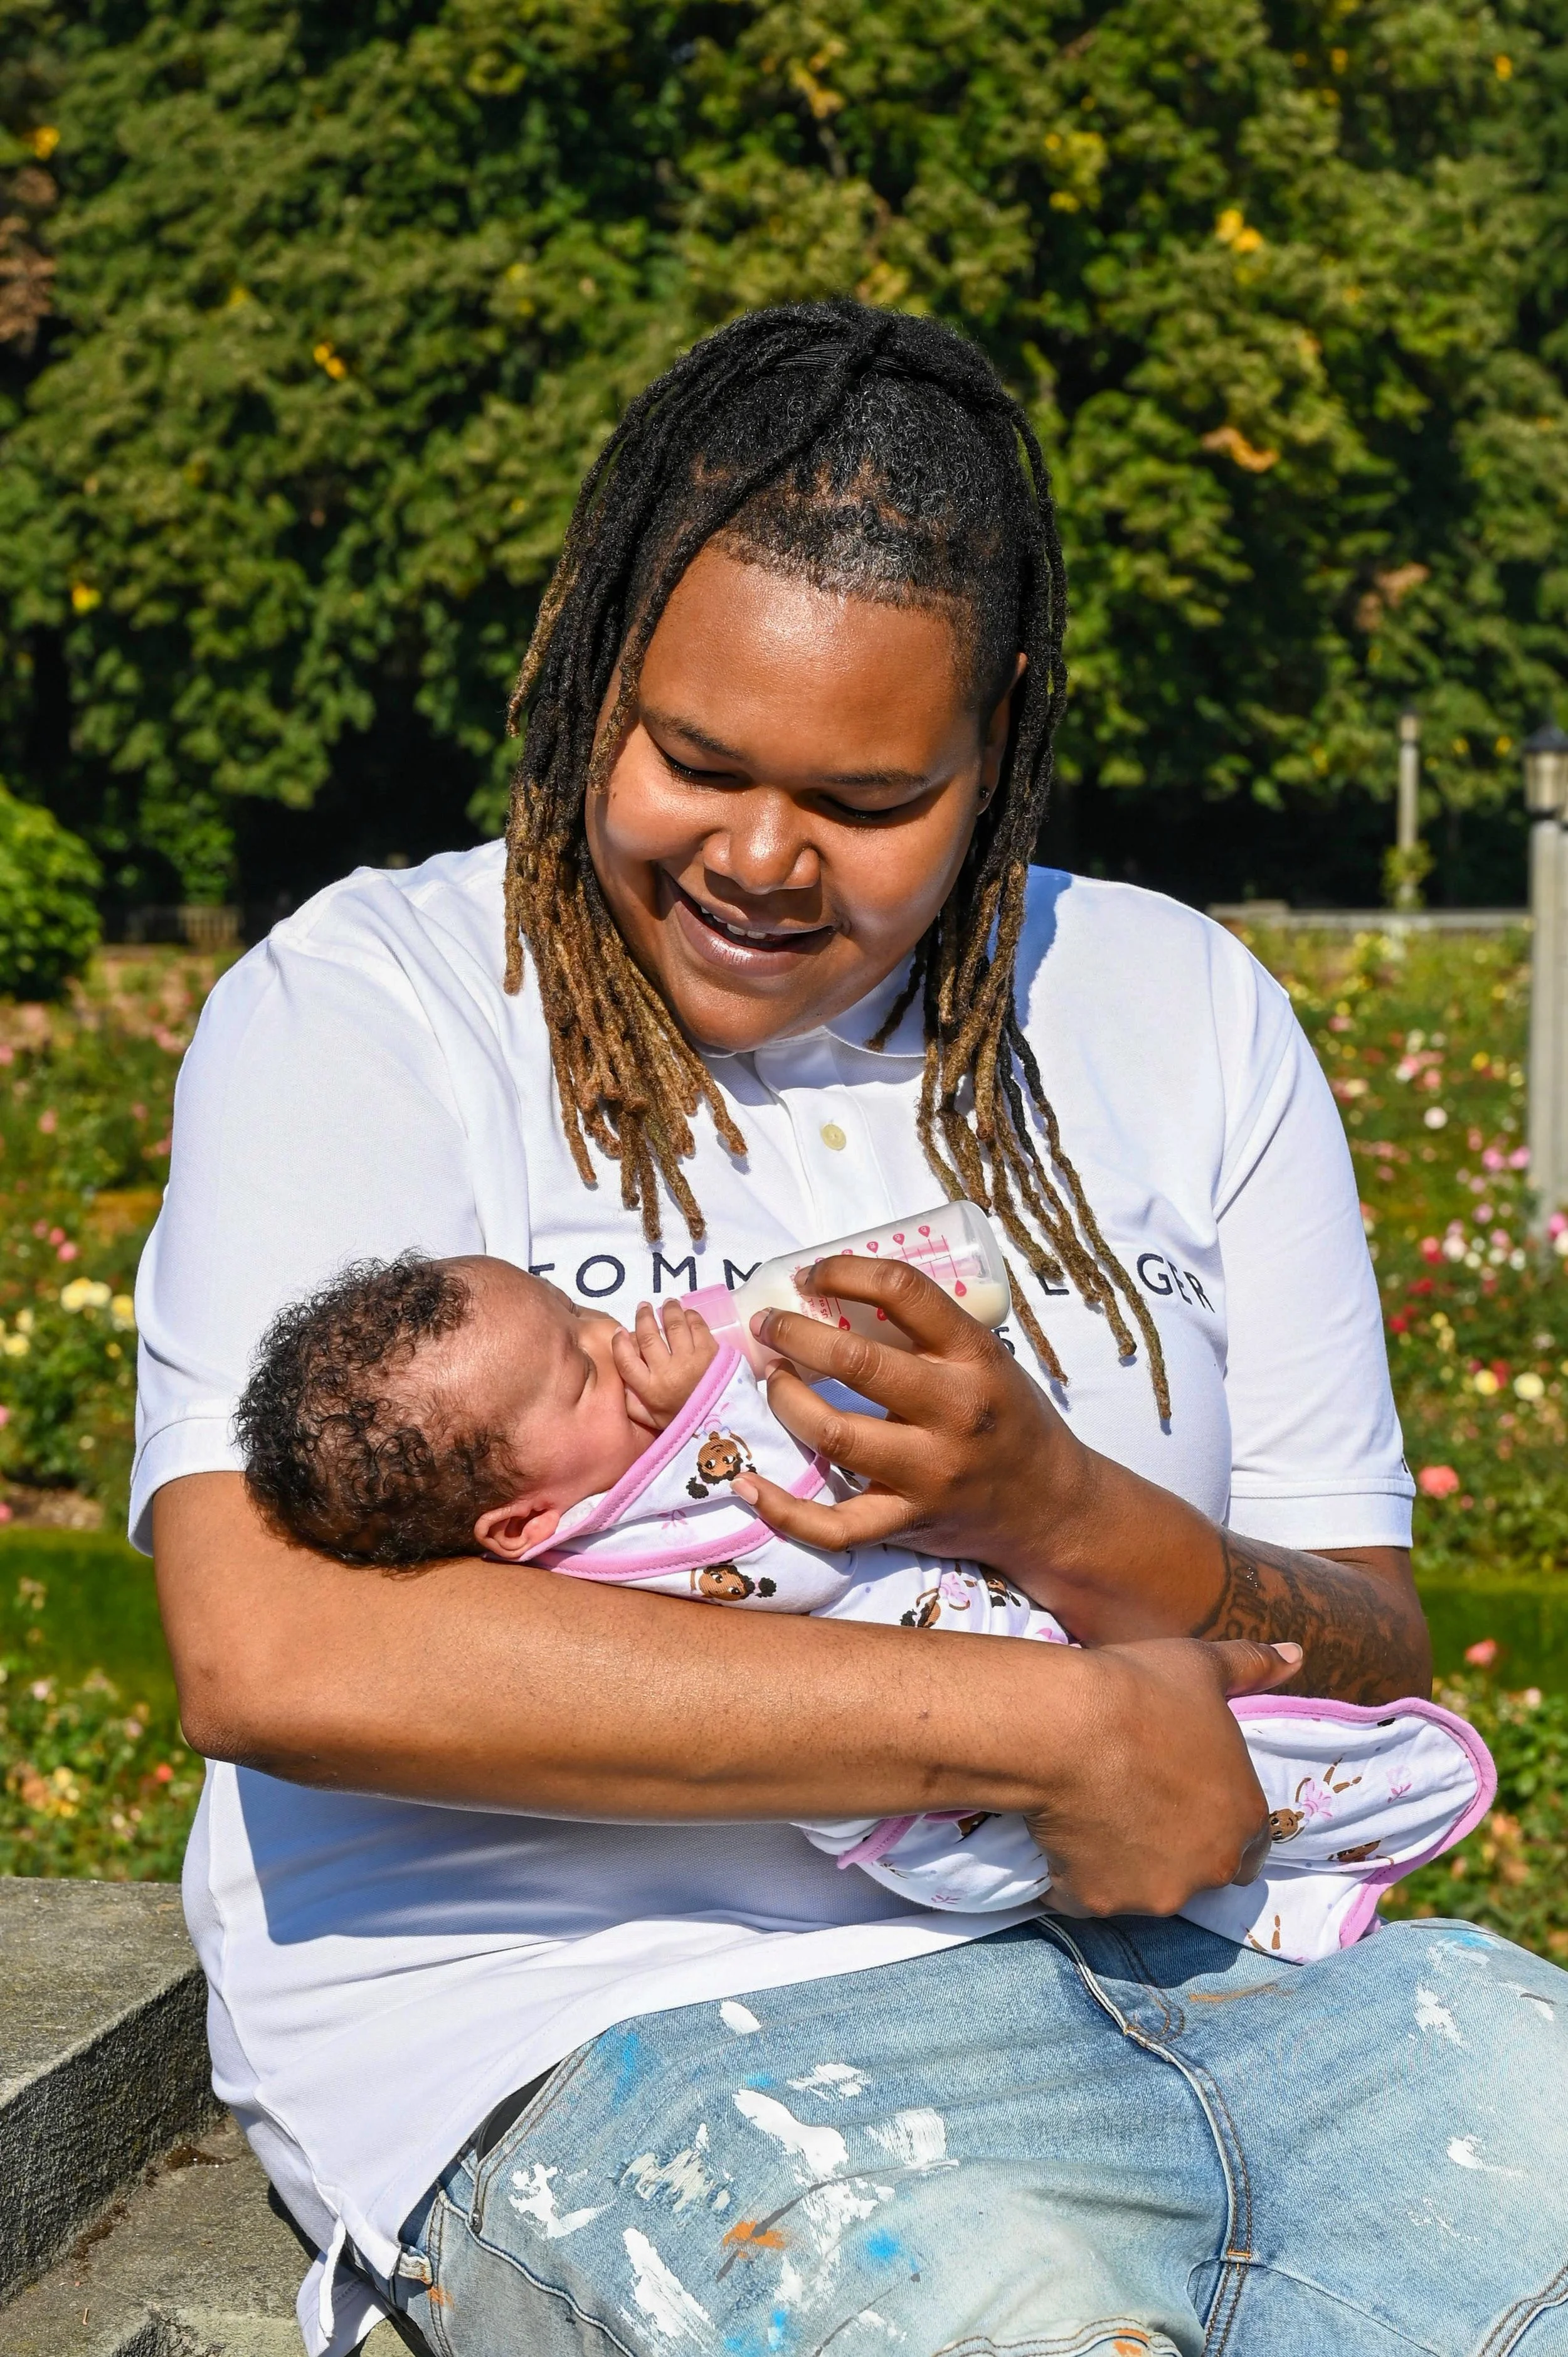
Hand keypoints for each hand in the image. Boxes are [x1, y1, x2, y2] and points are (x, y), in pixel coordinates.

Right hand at [612, 1299, 718, 1430]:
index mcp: (650, 1390)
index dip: (619, 1342)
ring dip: (669, 1310)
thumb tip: (620, 1382)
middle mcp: (667, 1372)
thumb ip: (633, 1403)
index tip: (620, 1330)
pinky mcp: (711, 1352)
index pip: (625, 1360)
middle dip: (643, 1317)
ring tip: (668, 1304)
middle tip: (643, 1307)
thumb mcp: (652, 1419)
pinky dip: (691, 1316)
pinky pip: (697, 1326)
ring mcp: (690, 1360)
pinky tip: (687, 1313)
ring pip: (674, 1326)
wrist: (722, 1422)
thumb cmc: (684, 1418)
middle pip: (648, 1337)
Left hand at [728, 1252, 1081, 1571]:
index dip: (843, 1272)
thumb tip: (840, 1291)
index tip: (808, 1274)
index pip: (903, 1291)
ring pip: (833, 1435)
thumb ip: (929, 1332)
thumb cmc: (1009, 1417)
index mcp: (975, 1357)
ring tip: (771, 1379)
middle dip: (793, 1334)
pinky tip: (747, 1485)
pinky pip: (834, 1525)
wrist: (1051, 1505)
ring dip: (785, 1400)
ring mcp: (929, 1472)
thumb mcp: (987, 1359)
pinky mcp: (908, 1521)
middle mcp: (954, 1412)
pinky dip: (782, 1509)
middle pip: (855, 1363)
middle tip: (768, 1325)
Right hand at [1035, 1636, 1301, 1914]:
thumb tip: (1295, 1655)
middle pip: (1201, 1870)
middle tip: (1139, 1802)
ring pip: (1146, 1887)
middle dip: (1179, 1848)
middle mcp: (1210, 1867)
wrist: (1066, 1727)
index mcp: (1245, 1817)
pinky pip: (1088, 1895)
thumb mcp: (1203, 1666)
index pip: (1250, 1843)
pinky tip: (1064, 1834)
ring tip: (1096, 1814)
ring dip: (1130, 1864)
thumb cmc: (1142, 1691)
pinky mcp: (1097, 1902)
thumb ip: (1252, 1667)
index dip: (1218, 1818)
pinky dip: (1078, 1875)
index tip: (1184, 1796)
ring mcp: (1154, 1893)